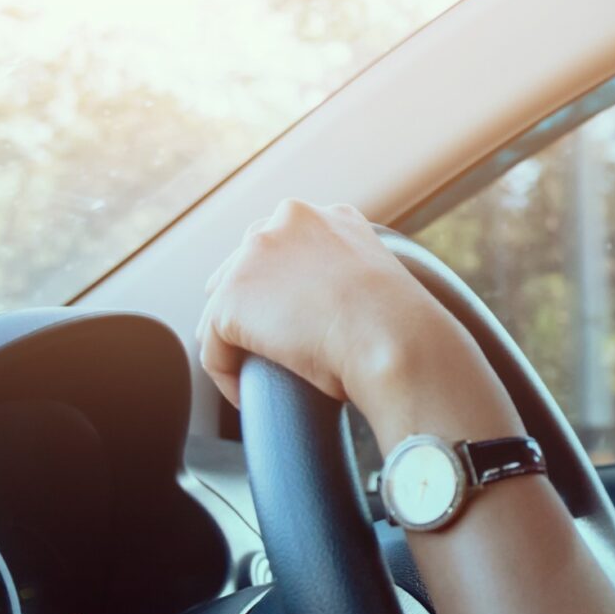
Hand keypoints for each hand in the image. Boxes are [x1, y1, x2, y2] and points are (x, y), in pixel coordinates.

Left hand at [195, 200, 471, 416]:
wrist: (396, 340)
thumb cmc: (400, 330)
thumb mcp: (376, 284)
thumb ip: (348, 278)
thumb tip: (337, 312)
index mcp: (326, 217)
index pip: (282, 243)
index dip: (280, 285)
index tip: (292, 321)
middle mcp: (285, 222)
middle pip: (243, 265)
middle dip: (250, 306)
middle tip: (266, 348)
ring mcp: (253, 257)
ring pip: (224, 306)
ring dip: (234, 340)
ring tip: (253, 374)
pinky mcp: (231, 301)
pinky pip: (214, 347)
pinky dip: (226, 374)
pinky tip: (245, 396)